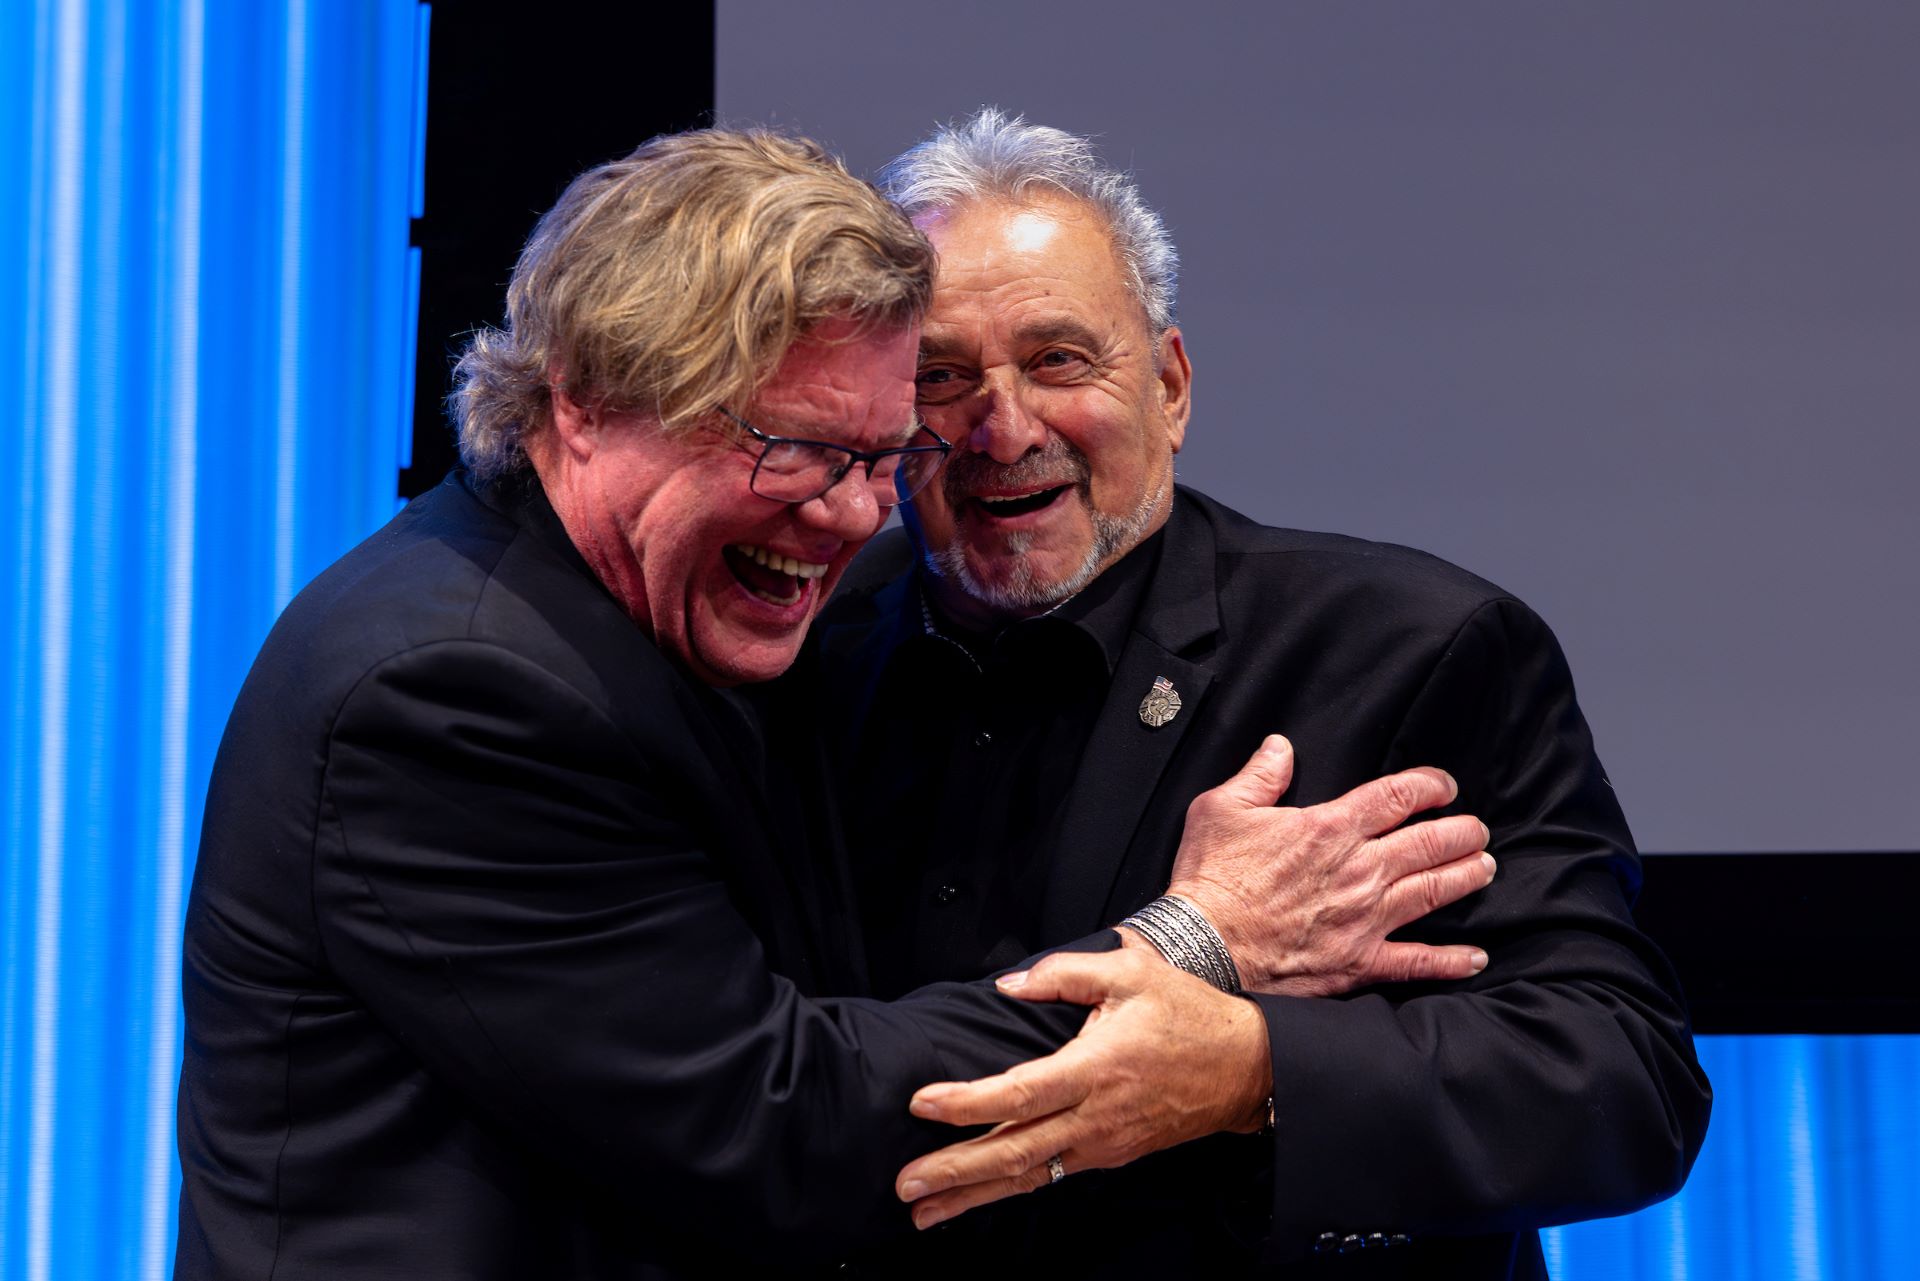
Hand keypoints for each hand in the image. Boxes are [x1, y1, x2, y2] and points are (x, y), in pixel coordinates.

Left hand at [895, 943, 1269, 1228]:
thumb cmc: (1188, 1015)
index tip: (922, 1104)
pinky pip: (1051, 1176)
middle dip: (955, 1173)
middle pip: (1014, 1152)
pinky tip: (978, 1197)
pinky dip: (1009, 1189)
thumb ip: (1065, 973)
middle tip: (906, 1186)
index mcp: (1096, 1069)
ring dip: (974, 1196)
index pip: (1020, 1094)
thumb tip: (1010, 984)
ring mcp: (1102, 1144)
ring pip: (1029, 1175)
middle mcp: (1095, 1117)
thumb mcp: (1131, 972)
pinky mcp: (1109, 1155)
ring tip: (923, 1211)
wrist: (1245, 1068)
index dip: (968, 1102)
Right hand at [1167, 735, 1493, 995]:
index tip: (1445, 787)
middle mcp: (1358, 871)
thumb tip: (1280, 748)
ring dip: (1465, 876)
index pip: (1396, 797)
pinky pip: (1416, 962)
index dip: (1428, 787)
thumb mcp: (1220, 810)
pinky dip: (1450, 960)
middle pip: (1429, 843)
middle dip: (1460, 832)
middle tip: (1476, 829)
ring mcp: (1365, 919)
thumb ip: (1258, 776)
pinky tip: (1474, 957)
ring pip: (1433, 891)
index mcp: (1329, 828)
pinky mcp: (1359, 963)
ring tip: (1485, 867)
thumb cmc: (1209, 880)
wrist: (1203, 949)